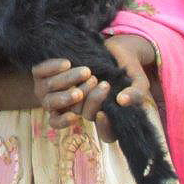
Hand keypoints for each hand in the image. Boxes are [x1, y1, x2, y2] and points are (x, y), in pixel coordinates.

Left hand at [32, 34, 156, 136]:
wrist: (115, 48)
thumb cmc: (128, 69)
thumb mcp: (138, 82)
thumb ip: (135, 94)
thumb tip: (122, 100)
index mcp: (105, 115)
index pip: (106, 135)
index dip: (104, 128)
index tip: (103, 114)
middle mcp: (84, 109)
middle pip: (83, 115)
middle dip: (93, 101)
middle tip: (103, 84)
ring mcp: (67, 96)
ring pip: (61, 102)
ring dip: (74, 88)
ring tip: (88, 73)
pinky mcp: (54, 79)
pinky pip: (44, 80)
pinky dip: (53, 71)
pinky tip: (67, 63)